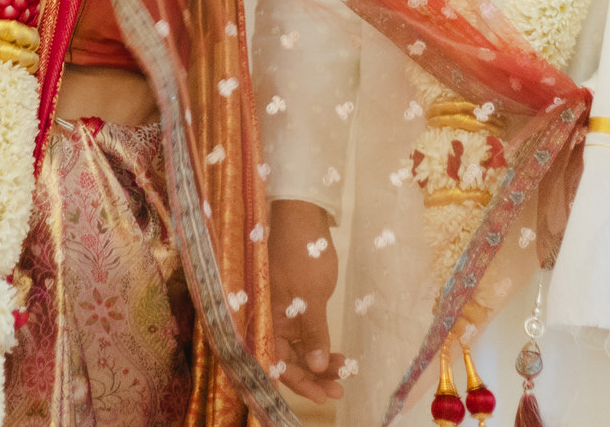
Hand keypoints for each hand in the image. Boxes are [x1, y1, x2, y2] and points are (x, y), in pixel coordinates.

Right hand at [267, 199, 346, 401]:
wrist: (303, 216)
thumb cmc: (302, 252)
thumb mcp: (310, 295)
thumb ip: (312, 332)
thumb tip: (314, 367)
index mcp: (265, 317)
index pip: (276, 361)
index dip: (298, 382)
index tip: (323, 394)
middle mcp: (270, 319)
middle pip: (287, 359)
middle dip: (312, 376)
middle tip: (339, 390)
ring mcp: (282, 312)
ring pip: (297, 349)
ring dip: (318, 363)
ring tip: (344, 372)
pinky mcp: (295, 305)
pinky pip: (304, 334)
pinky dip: (319, 346)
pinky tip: (336, 354)